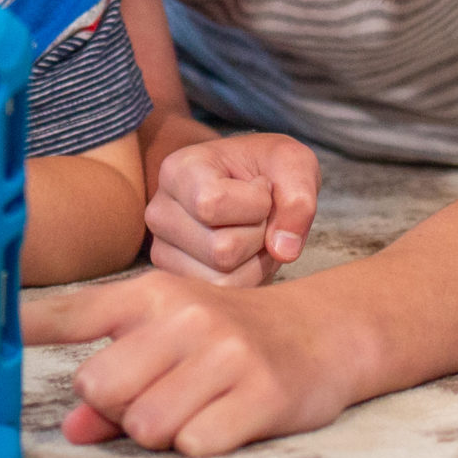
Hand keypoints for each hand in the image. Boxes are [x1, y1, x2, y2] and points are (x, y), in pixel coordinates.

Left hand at [24, 271, 354, 455]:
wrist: (326, 333)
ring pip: (144, 423)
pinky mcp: (260, 393)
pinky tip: (224, 422)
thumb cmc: (232, 340)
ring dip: (160, 432)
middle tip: (157, 395)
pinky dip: (200, 445)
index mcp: (151, 294)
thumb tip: (70, 430)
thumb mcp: (174, 340)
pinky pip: (194, 444)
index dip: (25, 324)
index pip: (72, 311)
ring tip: (194, 406)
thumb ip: (117, 382)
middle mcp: (184, 316)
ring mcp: (224, 353)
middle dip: (117, 408)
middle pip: (100, 387)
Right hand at [146, 132, 317, 285]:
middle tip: (260, 215)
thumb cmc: (265, 168)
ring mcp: (163, 250)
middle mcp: (160, 212)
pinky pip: (224, 295)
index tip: (262, 187)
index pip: (213, 203)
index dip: (255, 203)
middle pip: (221, 249)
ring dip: (255, 260)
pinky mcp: (176, 277)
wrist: (250, 183)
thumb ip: (297, 197)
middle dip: (259, 235)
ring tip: (252, 232)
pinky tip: (246, 253)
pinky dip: (248, 277)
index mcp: (177, 171)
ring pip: (223, 279)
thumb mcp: (292, 163)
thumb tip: (283, 250)